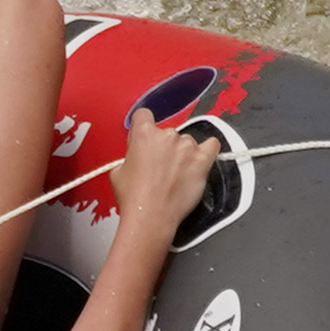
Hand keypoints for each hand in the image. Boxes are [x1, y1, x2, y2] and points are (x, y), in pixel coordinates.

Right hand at [112, 108, 221, 239]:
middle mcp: (167, 135)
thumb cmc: (132, 196)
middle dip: (162, 146)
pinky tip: (199, 159)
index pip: (143, 115)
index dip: (142, 125)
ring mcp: (188, 146)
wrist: (151, 215)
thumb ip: (130, 156)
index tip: (143, 137)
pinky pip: (212, 144)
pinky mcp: (203, 158)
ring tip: (176, 173)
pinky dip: (206, 149)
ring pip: (186, 141)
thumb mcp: (117, 172)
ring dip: (182, 152)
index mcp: (143, 135)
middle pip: (166, 132)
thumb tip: (138, 157)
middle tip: (158, 166)